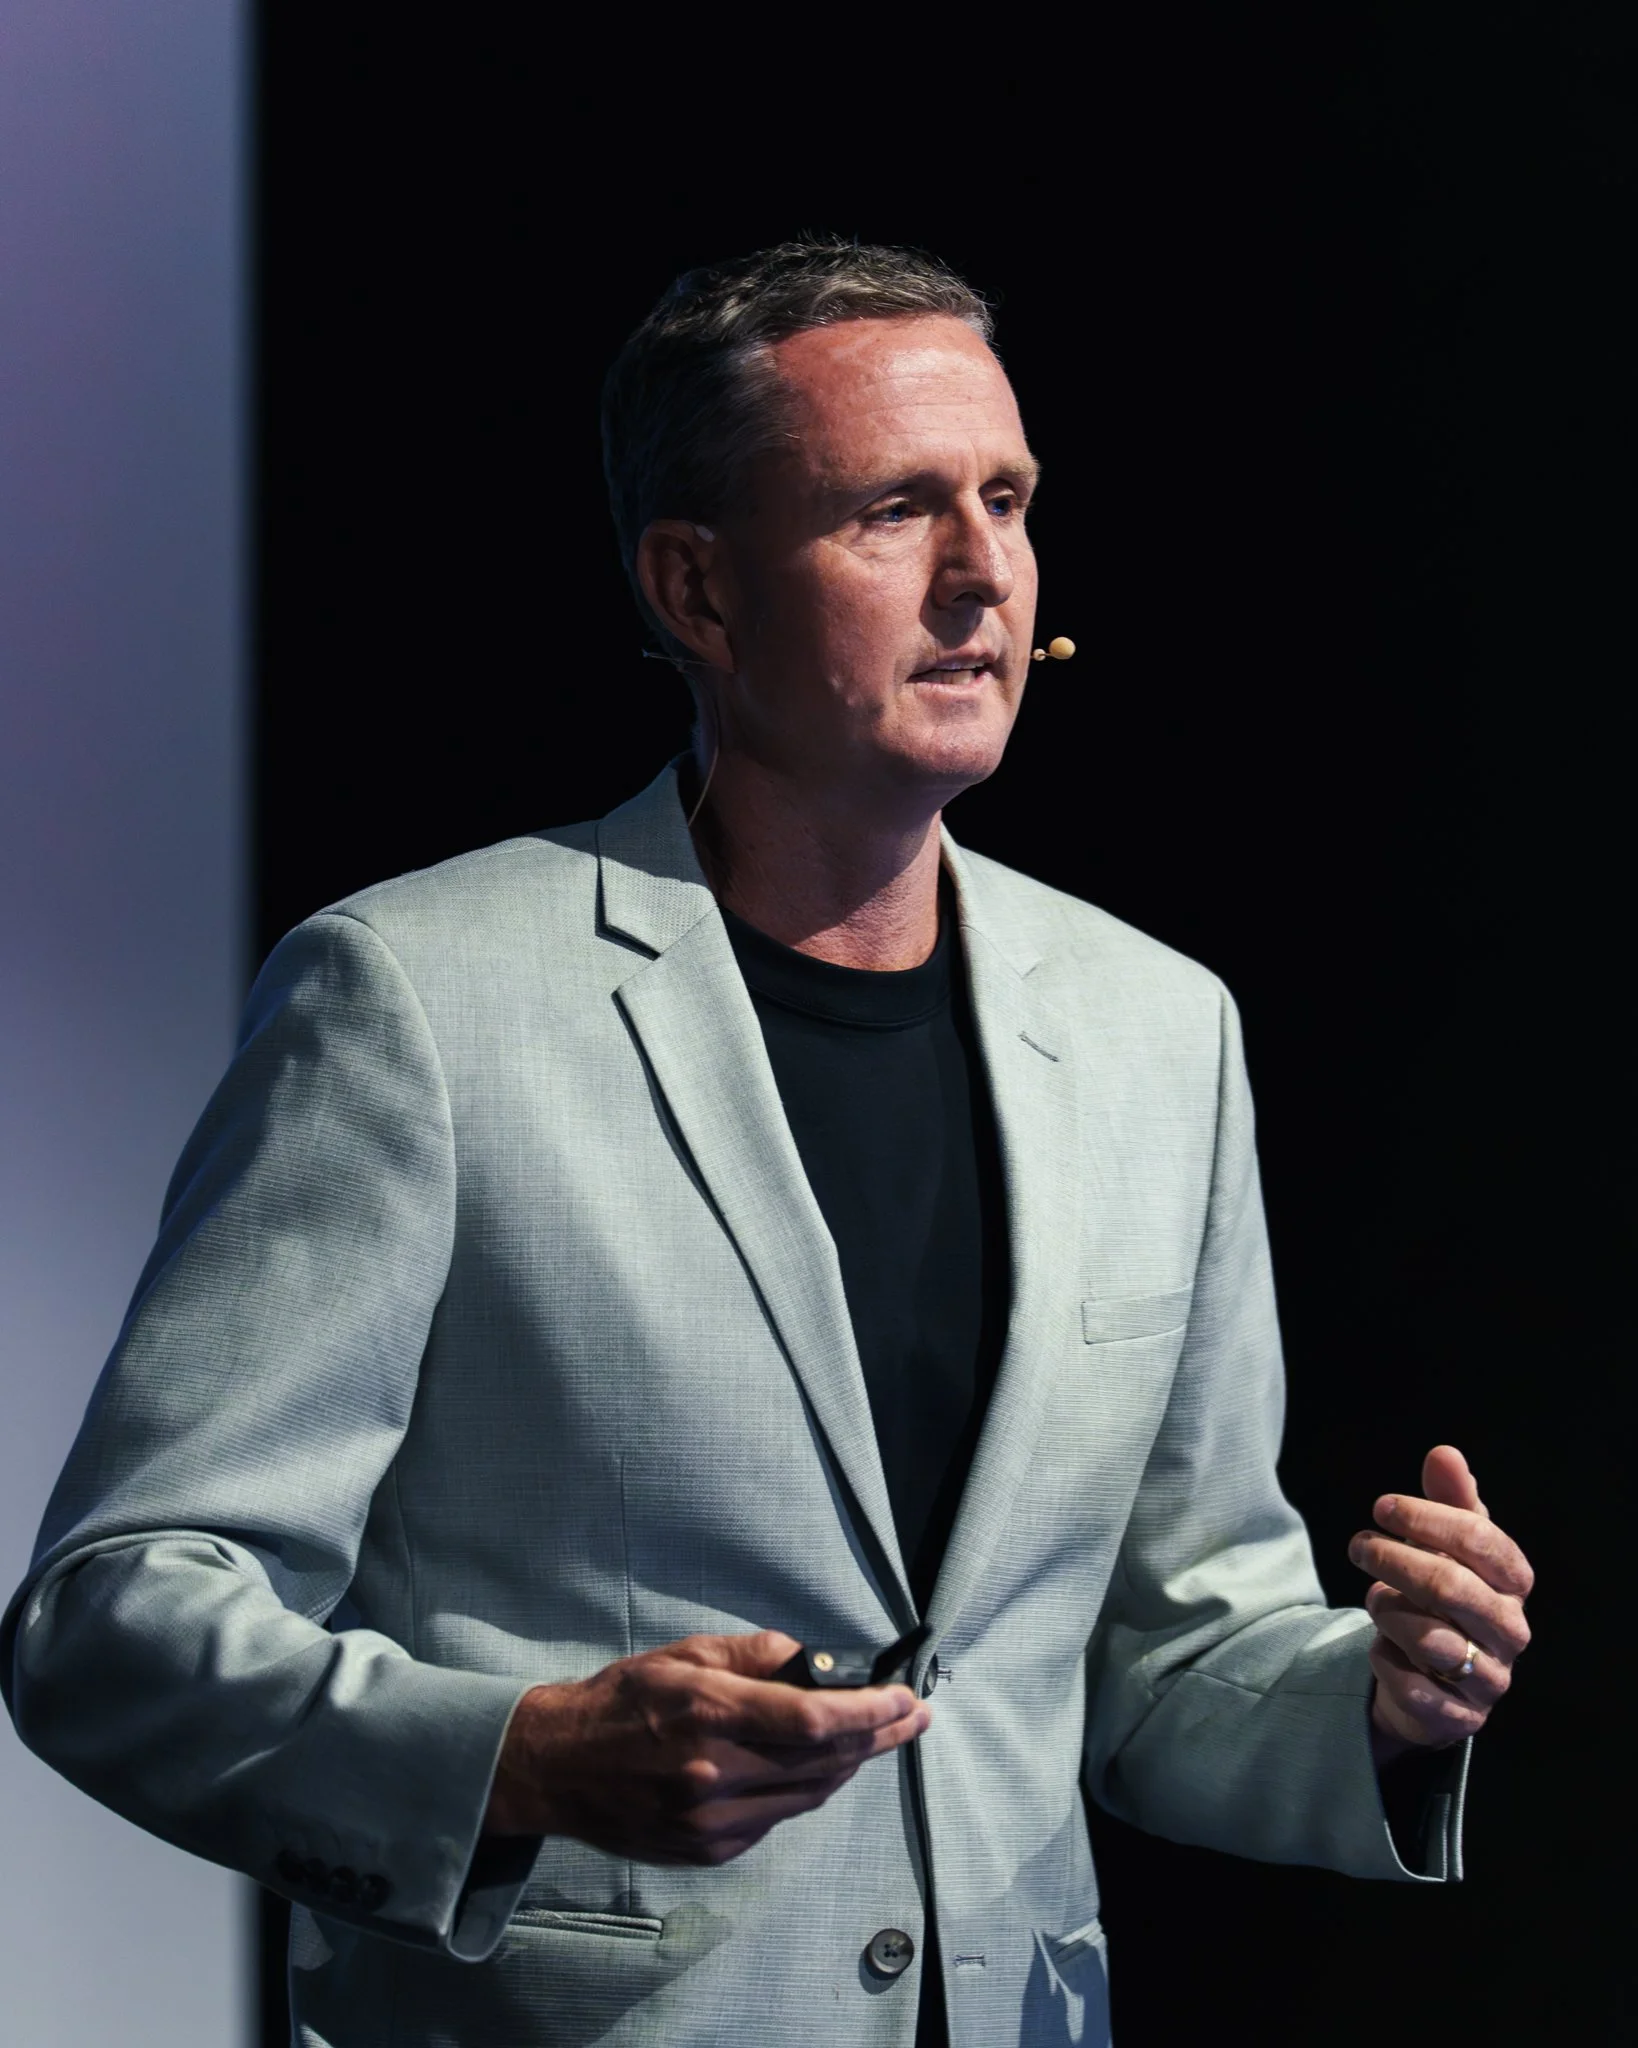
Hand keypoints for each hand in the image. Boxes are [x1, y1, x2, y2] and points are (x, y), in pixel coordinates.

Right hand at [483, 1629, 930, 1865]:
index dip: (872, 1712)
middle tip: (912, 1717)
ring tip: (878, 1740)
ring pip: (808, 1796)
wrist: (558, 1766)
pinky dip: (804, 1791)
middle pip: (825, 1762)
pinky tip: (817, 1769)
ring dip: (849, 1767)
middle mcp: (716, 1773)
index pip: (816, 1720)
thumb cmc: (623, 1701)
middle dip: (879, 1738)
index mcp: (712, 1713)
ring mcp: (712, 1821)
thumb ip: (752, 1655)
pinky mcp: (708, 1850)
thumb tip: (810, 1658)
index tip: (906, 1699)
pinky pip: (775, 1819)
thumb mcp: (684, 1656)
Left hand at [1350, 1444, 1532, 1761]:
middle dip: (1395, 1560)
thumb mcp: (1446, 1545)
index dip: (1428, 1519)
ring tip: (1375, 1599)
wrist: (1432, 1674)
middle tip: (1359, 1547)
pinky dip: (1385, 1660)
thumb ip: (1449, 1501)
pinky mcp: (1460, 1718)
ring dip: (1388, 1611)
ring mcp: (1490, 1679)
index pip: (1481, 1540)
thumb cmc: (1441, 1595)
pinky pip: (1413, 1686)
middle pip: (1451, 1587)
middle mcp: (1510, 1632)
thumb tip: (1445, 1454)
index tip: (1381, 1508)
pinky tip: (1381, 1649)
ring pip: (1431, 1638)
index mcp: (1512, 1583)